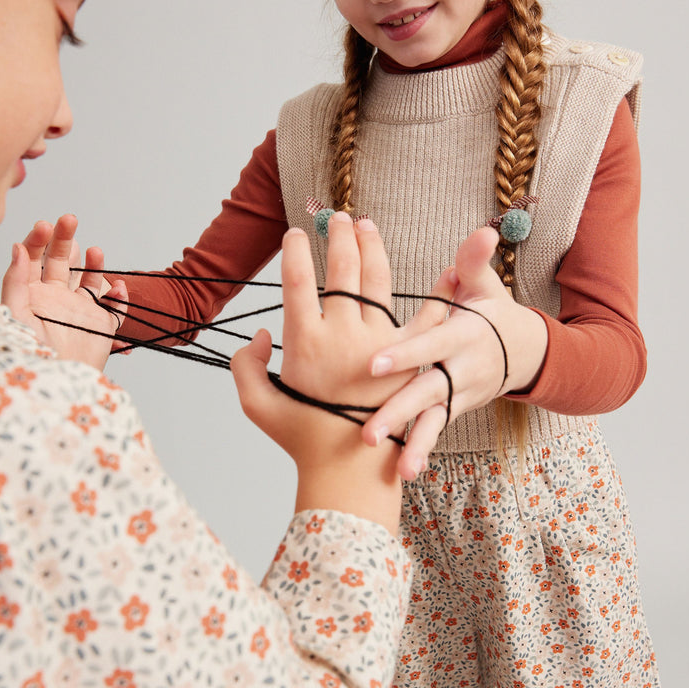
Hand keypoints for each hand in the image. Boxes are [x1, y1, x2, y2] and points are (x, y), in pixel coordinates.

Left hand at [1, 214, 127, 369]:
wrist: (55, 385)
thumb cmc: (29, 355)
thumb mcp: (15, 316)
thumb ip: (15, 282)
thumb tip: (16, 247)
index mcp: (31, 295)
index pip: (33, 259)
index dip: (38, 240)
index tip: (45, 226)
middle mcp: (55, 299)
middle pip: (61, 261)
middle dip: (65, 239)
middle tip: (69, 219)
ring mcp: (79, 311)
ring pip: (89, 279)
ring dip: (93, 263)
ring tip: (94, 251)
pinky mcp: (101, 325)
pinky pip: (115, 306)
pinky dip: (120, 296)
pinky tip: (118, 286)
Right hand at [231, 214, 414, 530]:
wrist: (352, 470)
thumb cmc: (302, 440)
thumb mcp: (257, 408)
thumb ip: (245, 367)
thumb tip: (261, 335)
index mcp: (305, 343)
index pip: (297, 282)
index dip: (295, 252)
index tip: (294, 233)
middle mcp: (343, 336)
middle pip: (342, 270)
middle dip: (338, 236)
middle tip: (336, 217)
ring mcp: (380, 344)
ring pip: (378, 281)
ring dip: (372, 247)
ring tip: (366, 225)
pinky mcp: (410, 358)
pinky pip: (427, 316)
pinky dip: (438, 292)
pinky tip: (443, 268)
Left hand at [362, 226, 547, 478]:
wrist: (525, 352)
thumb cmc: (490, 312)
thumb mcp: (485, 286)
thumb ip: (474, 263)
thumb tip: (485, 231)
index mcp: (465, 334)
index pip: (431, 344)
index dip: (405, 354)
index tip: (374, 366)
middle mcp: (464, 369)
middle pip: (429, 392)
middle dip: (400, 413)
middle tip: (368, 433)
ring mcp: (461, 395)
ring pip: (435, 420)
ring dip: (416, 444)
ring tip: (397, 470)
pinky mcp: (455, 411)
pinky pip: (436, 432)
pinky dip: (422, 452)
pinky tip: (402, 476)